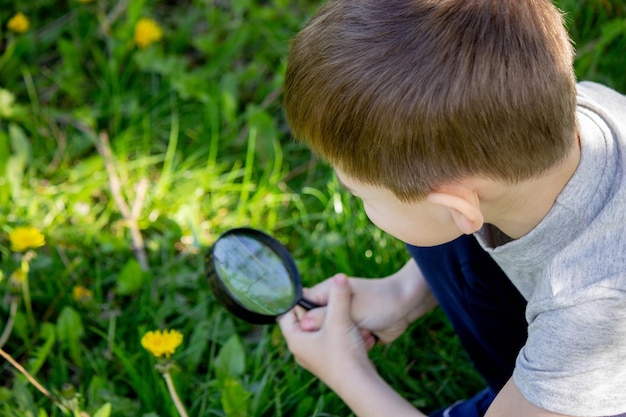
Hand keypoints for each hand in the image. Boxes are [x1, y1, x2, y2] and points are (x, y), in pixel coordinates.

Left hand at [278, 274, 375, 388]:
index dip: (296, 300)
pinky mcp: (328, 359)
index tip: (307, 288)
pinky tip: (348, 325)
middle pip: (303, 320)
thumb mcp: (339, 320)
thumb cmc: (344, 354)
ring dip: (328, 318)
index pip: (286, 313)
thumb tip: (340, 276)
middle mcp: (301, 349)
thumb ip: (339, 297)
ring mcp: (315, 355)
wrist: (360, 383)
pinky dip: (336, 329)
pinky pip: (328, 338)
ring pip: (317, 328)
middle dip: (315, 307)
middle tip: (326, 295)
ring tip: (339, 308)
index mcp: (295, 340)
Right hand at [299, 260, 437, 343]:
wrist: (406, 306)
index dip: (303, 320)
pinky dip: (357, 344)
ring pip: (333, 336)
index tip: (313, 333)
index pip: (302, 305)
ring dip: (345, 340)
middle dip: (327, 334)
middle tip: (341, 335)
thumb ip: (324, 316)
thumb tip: (302, 324)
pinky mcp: (355, 330)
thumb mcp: (349, 309)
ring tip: (362, 333)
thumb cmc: (377, 300)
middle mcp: (332, 306)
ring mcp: (344, 319)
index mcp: (326, 293)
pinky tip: (369, 338)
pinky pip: (347, 342)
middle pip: (316, 325)